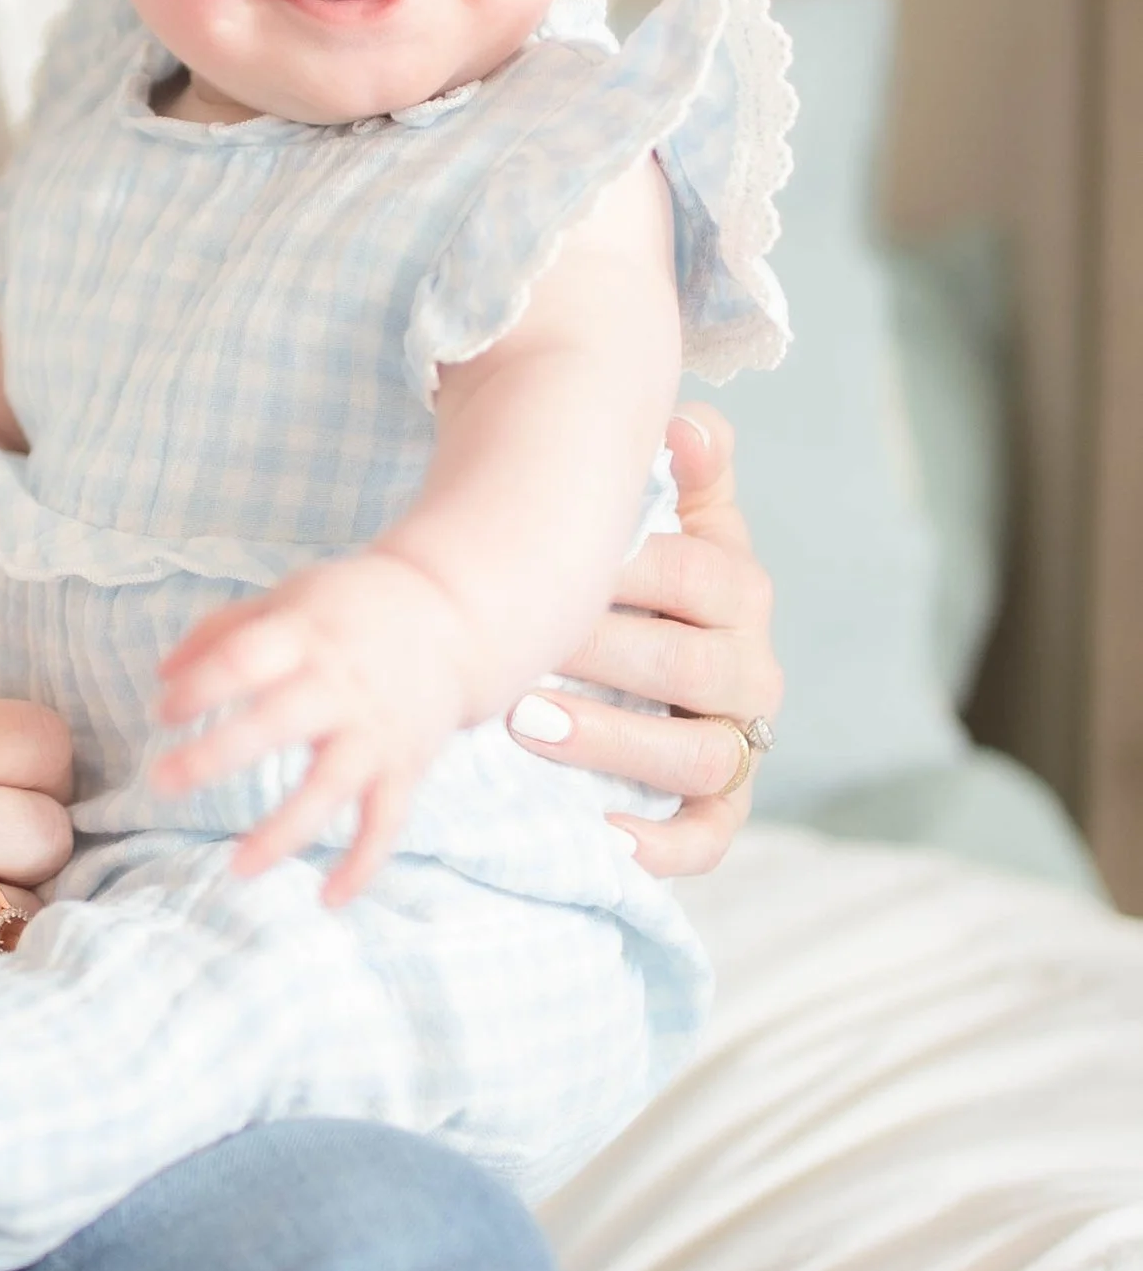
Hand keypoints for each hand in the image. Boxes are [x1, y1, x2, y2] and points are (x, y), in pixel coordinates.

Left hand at [154, 551, 472, 897]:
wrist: (453, 617)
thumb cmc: (348, 610)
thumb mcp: (288, 600)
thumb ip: (222, 631)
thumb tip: (160, 674)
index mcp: (304, 637)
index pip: (244, 659)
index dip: (201, 687)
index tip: (162, 714)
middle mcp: (339, 685)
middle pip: (276, 723)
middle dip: (218, 755)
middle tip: (162, 783)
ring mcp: (375, 731)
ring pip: (329, 787)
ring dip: (284, 831)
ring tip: (237, 869)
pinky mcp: (404, 766)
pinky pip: (385, 822)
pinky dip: (363, 864)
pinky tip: (327, 899)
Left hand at [509, 407, 782, 876]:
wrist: (635, 645)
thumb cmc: (635, 571)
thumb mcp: (666, 509)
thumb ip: (686, 463)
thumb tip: (687, 425)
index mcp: (739, 586)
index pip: (697, 574)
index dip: (630, 569)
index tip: (561, 565)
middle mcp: (751, 667)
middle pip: (689, 664)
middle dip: (601, 653)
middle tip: (518, 648)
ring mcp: (738, 742)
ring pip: (696, 753)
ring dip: (614, 740)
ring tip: (527, 724)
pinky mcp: (719, 806)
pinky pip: (708, 836)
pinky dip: (664, 846)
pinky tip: (602, 835)